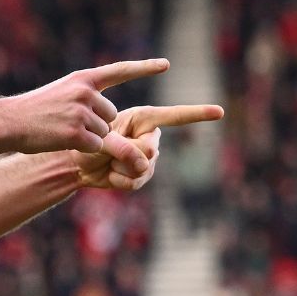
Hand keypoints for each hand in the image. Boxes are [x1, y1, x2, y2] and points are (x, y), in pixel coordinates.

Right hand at [4, 59, 171, 155]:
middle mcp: (85, 92)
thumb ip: (86, 96)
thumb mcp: (62, 92)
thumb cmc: (35, 110)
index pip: (120, 70)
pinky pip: (96, 146)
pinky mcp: (77, 133)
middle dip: (97, 124)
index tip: (166, 64)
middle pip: (111, 116)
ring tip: (62, 130)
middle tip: (69, 123)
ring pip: (104, 133)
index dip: (145, 67)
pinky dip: (84, 149)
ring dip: (88, 138)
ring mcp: (81, 112)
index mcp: (83, 78)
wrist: (9, 122)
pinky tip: (63, 141)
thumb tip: (109, 113)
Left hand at [74, 103, 223, 191]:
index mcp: (143, 118)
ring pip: (143, 169)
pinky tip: (110, 175)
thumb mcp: (101, 141)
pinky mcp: (143, 176)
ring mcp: (149, 158)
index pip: (174, 116)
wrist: (77, 165)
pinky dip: (119, 181)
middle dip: (127, 154)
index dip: (197, 114)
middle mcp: (150, 137)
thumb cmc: (86, 143)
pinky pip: (136, 183)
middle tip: (108, 152)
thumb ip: (122, 147)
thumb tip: (144, 162)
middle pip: (149, 149)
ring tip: (108, 163)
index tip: (220, 112)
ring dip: (120, 169)